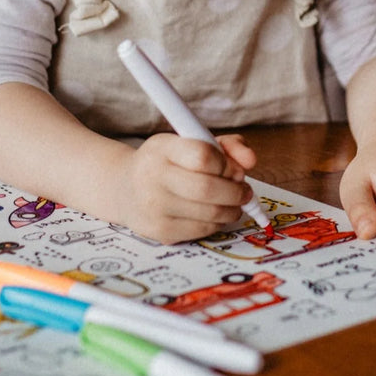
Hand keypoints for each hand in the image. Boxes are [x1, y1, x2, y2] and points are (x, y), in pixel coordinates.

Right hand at [118, 132, 257, 243]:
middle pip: (209, 188)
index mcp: (161, 148)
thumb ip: (225, 146)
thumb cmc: (166, 164)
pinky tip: (212, 214)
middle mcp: (152, 176)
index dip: (225, 163)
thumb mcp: (189, 144)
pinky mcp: (160, 231)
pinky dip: (217, 222)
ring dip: (232, 208)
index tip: (230, 167)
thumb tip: (250, 160)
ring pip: (211, 213)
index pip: (203, 155)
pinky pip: (204, 230)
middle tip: (243, 190)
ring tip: (231, 202)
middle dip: (236, 191)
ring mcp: (154, 206)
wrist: (125, 189)